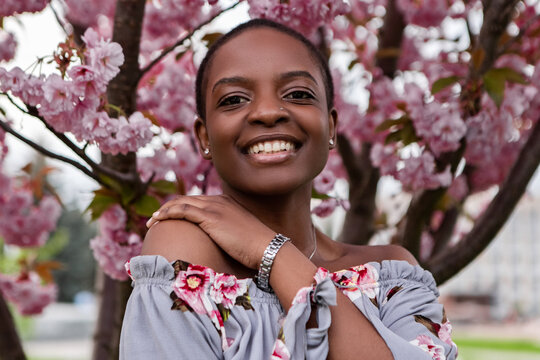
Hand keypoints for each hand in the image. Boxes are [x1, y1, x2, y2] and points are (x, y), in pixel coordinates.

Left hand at [146, 195, 275, 269]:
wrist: (267, 248)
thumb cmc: (256, 248)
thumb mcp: (239, 235)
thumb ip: (227, 233)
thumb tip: (218, 245)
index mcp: (226, 203)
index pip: (197, 201)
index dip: (181, 207)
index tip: (170, 217)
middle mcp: (219, 201)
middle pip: (186, 199)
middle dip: (169, 207)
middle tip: (155, 219)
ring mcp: (215, 207)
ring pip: (181, 202)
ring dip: (164, 210)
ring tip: (152, 221)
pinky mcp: (210, 217)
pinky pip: (182, 210)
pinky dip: (167, 213)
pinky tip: (157, 220)